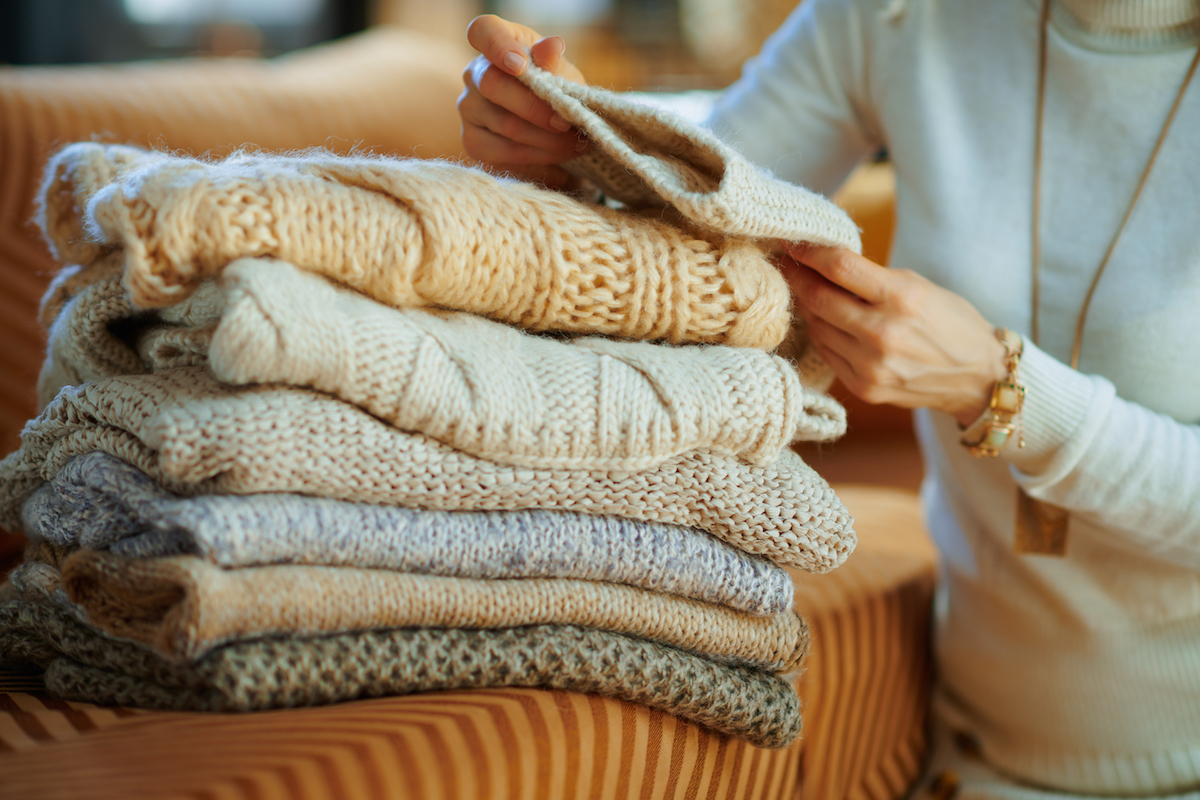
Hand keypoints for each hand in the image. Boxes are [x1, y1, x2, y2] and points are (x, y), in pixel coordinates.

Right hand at [458, 14, 588, 186]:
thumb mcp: (563, 74)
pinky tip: (558, 153)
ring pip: (506, 125)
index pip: (483, 31)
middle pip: (493, 85)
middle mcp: (474, 74)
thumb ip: (555, 63)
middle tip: (566, 122)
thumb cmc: (556, 90)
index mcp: (497, 43)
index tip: (519, 65)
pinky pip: (506, 152)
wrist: (553, 129)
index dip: (497, 46)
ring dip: (547, 138)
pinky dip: (539, 155)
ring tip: (575, 143)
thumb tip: (552, 46)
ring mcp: (469, 109)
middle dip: (536, 108)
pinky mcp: (473, 143)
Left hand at [779, 244, 1006, 426]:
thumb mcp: (920, 287)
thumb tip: (825, 265)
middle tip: (786, 266)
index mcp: (902, 298)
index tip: (792, 242)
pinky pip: (828, 354)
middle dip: (797, 279)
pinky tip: (826, 323)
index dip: (809, 252)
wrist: (978, 377)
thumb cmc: (950, 323)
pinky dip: (823, 335)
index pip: (840, 267)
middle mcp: (883, 333)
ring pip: (818, 328)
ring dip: (809, 308)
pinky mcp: (865, 388)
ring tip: (808, 294)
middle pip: (819, 299)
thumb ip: (874, 279)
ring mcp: (872, 365)